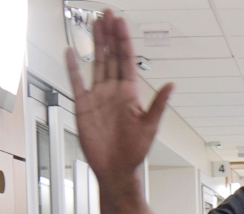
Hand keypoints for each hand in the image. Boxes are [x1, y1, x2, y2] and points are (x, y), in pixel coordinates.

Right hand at [66, 10, 173, 182]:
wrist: (115, 169)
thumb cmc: (134, 152)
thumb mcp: (150, 127)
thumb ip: (158, 105)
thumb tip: (172, 86)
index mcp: (129, 93)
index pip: (125, 59)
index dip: (122, 40)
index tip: (119, 22)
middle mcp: (113, 91)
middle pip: (111, 55)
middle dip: (109, 34)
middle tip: (106, 14)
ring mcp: (98, 97)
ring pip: (96, 63)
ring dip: (95, 44)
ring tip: (94, 24)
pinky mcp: (83, 105)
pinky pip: (77, 81)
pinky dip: (73, 67)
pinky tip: (71, 52)